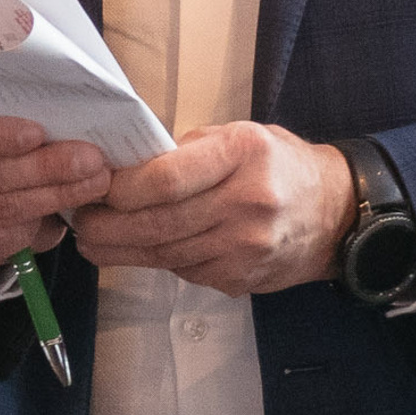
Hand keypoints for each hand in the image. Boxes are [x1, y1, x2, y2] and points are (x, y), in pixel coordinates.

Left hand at [71, 123, 353, 297]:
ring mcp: (245, 247)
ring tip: (92, 240)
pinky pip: (185, 271)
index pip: (167, 178)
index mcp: (243, 155)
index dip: (121, 188)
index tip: (94, 186)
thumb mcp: (240, 136)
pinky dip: (158, 260)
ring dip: (121, 250)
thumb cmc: (278, 164)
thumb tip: (126, 166)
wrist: (336, 215)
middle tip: (79, 222)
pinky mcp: (241, 278)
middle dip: (108, 225)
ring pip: (165, 253)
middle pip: (159, 222)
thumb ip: (187, 151)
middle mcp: (247, 203)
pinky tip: (138, 250)